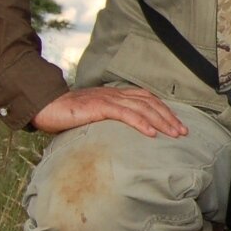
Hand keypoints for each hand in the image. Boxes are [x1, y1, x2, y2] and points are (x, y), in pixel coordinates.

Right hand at [33, 87, 188, 137]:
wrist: (46, 106)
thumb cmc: (69, 115)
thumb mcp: (95, 116)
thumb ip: (110, 121)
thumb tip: (123, 136)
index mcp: (116, 95)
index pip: (148, 100)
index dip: (164, 111)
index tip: (177, 124)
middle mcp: (116, 95)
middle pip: (150, 103)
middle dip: (169, 117)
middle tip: (183, 132)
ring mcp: (109, 99)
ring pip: (143, 108)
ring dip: (161, 121)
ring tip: (174, 134)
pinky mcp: (100, 107)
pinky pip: (125, 114)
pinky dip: (141, 123)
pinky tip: (152, 133)